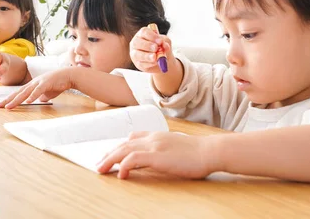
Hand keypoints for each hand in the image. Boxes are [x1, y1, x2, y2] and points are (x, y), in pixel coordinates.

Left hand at [0, 68, 72, 108]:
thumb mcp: (48, 92)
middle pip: (18, 92)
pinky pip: (38, 90)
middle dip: (7, 100)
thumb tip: (40, 100)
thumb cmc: (59, 83)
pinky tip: (28, 101)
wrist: (69, 75)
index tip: (1, 105)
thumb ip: (42, 95)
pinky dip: (33, 96)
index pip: (18, 93)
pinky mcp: (46, 83)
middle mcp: (33, 83)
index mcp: (32, 85)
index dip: (9, 99)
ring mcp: (39, 82)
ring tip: (9, 106)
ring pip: (25, 92)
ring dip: (16, 100)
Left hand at [96, 132, 216, 178]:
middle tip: (99, 164)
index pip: (133, 137)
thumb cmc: (198, 152)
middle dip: (110, 154)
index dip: (120, 146)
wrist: (209, 151)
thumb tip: (154, 159)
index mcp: (158, 135)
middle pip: (124, 144)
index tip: (112, 154)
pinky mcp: (157, 156)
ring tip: (101, 168)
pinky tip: (121, 174)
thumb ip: (163, 150)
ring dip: (110, 159)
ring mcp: (154, 145)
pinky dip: (124, 165)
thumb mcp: (176, 147)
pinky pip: (133, 159)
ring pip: (124, 150)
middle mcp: (153, 138)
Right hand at [129, 27, 173, 73]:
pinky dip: (149, 64)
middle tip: (156, 48)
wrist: (162, 60)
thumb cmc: (161, 47)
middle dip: (147, 45)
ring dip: (146, 56)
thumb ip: (165, 42)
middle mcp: (136, 42)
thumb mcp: (165, 42)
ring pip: (137, 54)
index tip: (160, 41)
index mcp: (142, 34)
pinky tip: (155, 63)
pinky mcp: (137, 63)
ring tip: (155, 57)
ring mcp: (135, 53)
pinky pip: (141, 64)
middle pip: (137, 42)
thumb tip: (164, 45)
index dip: (152, 36)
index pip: (144, 32)